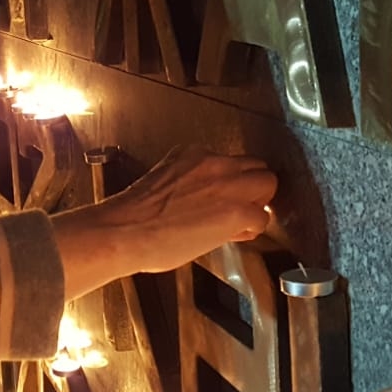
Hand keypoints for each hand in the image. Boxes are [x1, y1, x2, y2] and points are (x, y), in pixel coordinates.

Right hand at [50, 146, 275, 296]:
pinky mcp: (237, 210)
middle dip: (253, 188)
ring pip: (267, 184)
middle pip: (257, 166)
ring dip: (258, 204)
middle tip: (242, 208)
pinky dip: (252, 229)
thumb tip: (203, 200)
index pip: (231, 161)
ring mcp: (227, 184)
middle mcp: (213, 162)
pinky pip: (262, 216)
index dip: (232, 182)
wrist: (124, 231)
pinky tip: (235, 237)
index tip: (224, 197)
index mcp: (192, 154)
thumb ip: (189, 182)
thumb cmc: (134, 217)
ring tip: (241, 223)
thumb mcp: (163, 182)